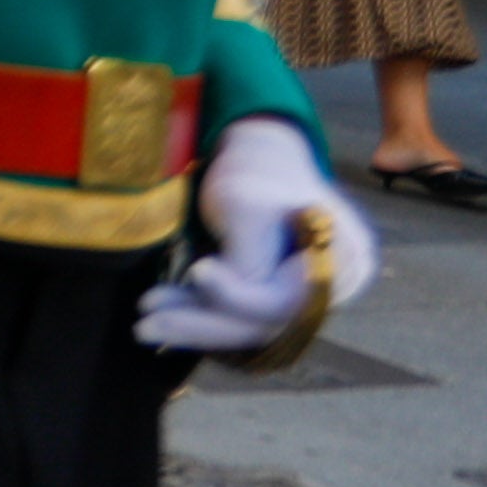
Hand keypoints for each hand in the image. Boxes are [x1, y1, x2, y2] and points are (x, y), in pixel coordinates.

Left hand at [136, 118, 381, 354]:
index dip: (237, 297)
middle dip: (203, 324)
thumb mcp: (247, 205)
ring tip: (146, 322)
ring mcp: (311, 299)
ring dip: (195, 325)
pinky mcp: (280, 302)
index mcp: (342, 261)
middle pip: (267, 323)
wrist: (263, 158)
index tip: (195, 272)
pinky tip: (167, 315)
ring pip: (250, 328)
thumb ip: (247, 259)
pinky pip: (243, 321)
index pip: (285, 301)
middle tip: (144, 325)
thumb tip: (221, 303)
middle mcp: (335, 289)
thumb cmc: (257, 175)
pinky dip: (204, 318)